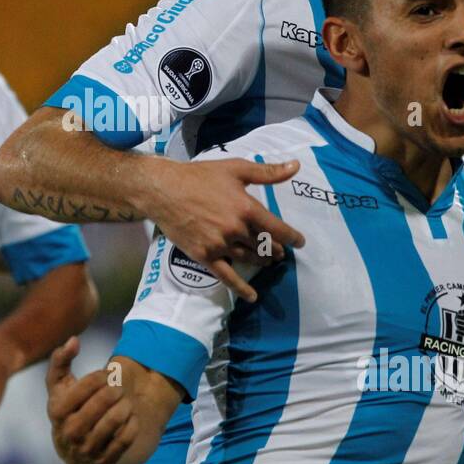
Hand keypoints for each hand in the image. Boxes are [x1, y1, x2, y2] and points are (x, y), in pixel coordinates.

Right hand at [45, 337, 138, 463]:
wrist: (73, 446)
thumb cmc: (68, 406)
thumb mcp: (59, 385)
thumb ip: (60, 360)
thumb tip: (74, 340)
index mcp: (56, 412)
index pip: (79, 392)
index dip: (97, 379)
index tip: (107, 374)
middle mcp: (67, 434)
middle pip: (94, 410)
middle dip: (110, 395)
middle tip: (120, 387)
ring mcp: (84, 451)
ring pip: (108, 427)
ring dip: (121, 410)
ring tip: (127, 401)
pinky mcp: (102, 462)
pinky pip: (121, 444)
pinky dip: (130, 428)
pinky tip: (132, 416)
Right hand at [140, 156, 305, 302]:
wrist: (163, 191)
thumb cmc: (199, 176)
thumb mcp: (235, 169)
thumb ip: (267, 172)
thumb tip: (296, 167)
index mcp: (246, 207)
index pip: (277, 228)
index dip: (292, 237)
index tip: (299, 242)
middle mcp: (236, 229)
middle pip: (264, 245)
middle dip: (275, 250)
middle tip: (280, 252)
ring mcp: (220, 244)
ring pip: (249, 259)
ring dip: (262, 262)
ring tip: (268, 262)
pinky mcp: (205, 256)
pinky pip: (227, 276)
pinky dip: (240, 288)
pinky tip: (252, 296)